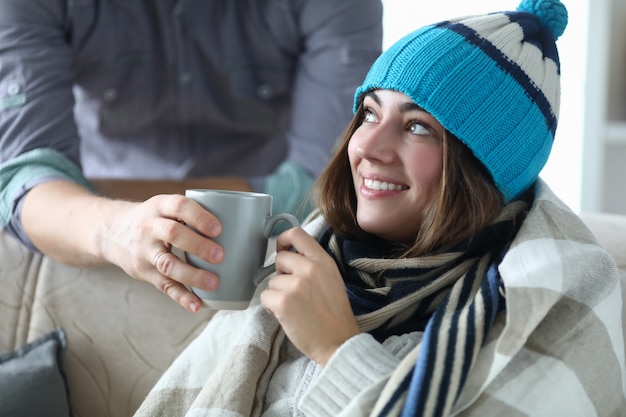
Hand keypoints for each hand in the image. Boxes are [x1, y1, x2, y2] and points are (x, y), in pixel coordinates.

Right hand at [102, 194, 223, 312]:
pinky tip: (197, 305)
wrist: (112, 231)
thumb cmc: (153, 218)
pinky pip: (163, 286)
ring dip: (192, 275)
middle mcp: (149, 227)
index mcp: (159, 206)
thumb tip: (240, 222)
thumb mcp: (165, 206)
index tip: (218, 228)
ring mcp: (145, 251)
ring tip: (213, 282)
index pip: (179, 207)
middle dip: (198, 245)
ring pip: (167, 264)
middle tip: (220, 255)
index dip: (199, 217)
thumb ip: (192, 212)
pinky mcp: (144, 272)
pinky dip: (181, 297)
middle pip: (173, 234)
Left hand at [260, 227, 360, 365]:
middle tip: (294, 292)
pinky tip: (287, 316)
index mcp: (323, 261)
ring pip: (272, 281)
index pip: (297, 233)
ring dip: (278, 294)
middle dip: (282, 275)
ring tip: (295, 308)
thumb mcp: (331, 279)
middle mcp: (310, 268)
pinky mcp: (283, 301)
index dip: (283, 239)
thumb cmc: (334, 314)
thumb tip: (290, 256)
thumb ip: (313, 264)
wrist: (338, 342)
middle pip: (280, 258)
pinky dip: (272, 307)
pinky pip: (266, 296)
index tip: (281, 249)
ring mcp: (296, 284)